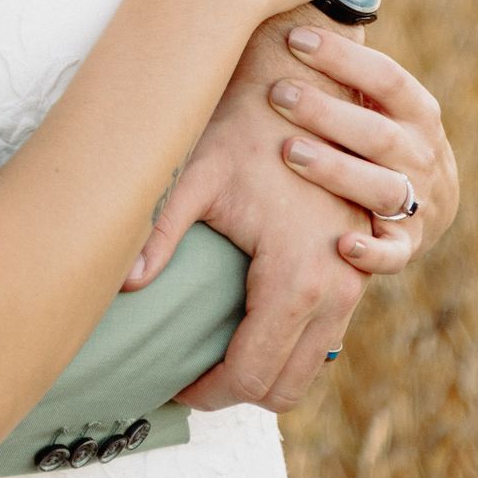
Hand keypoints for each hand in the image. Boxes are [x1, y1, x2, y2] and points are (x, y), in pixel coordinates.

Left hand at [123, 12, 375, 412]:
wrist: (306, 85)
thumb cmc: (244, 126)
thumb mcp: (194, 176)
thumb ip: (156, 233)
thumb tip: (120, 285)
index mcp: (296, 279)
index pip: (248, 376)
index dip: (205, 393)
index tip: (170, 384)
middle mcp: (337, 292)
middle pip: (284, 388)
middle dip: (233, 392)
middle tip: (186, 375)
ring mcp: (354, 283)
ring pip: (309, 369)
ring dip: (263, 372)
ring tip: (210, 356)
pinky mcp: (357, 270)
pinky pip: (325, 337)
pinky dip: (288, 346)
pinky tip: (246, 325)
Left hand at [267, 21, 458, 271]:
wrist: (427, 203)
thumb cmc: (376, 131)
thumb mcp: (375, 97)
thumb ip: (344, 63)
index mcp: (418, 109)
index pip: (386, 76)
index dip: (343, 56)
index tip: (293, 37)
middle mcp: (424, 152)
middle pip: (377, 131)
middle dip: (327, 111)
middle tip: (276, 93)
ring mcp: (420, 200)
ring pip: (383, 187)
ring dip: (337, 170)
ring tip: (290, 152)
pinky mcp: (408, 245)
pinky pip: (394, 253)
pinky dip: (372, 251)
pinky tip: (342, 243)